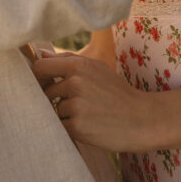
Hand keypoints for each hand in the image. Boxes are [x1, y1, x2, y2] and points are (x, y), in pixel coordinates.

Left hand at [32, 51, 150, 151]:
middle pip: (45, 92)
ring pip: (53, 110)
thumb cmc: (116, 92)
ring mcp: (75, 105)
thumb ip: (67, 59)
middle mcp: (74, 83)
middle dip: (55, 99)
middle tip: (78, 103)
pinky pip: (60, 126)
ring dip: (64, 114)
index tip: (47, 83)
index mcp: (77, 65)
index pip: (40, 67)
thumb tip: (40, 54)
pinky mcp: (77, 127)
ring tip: (87, 114)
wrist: (140, 119)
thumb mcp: (96, 68)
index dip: (40, 77)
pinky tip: (88, 125)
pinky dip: (69, 127)